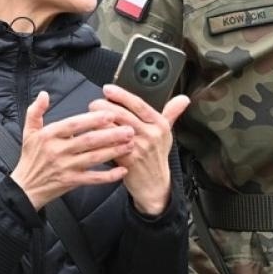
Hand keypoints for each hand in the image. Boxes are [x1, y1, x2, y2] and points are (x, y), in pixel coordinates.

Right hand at [10, 91, 134, 209]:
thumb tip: (44, 94)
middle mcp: (58, 151)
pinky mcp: (71, 182)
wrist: (25, 187)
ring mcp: (66, 167)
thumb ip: (35, 111)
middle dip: (111, 135)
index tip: (109, 114)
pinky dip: (108, 176)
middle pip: (88, 141)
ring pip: (93, 158)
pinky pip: (93, 179)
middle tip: (129, 129)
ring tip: (130, 144)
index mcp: (49, 136)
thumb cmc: (30, 158)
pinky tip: (122, 171)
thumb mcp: (29, 132)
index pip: (73, 125)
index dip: (92, 120)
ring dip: (114, 151)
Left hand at [91, 84, 190, 215]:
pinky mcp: (128, 159)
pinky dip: (99, 137)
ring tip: (90, 116)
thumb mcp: (166, 134)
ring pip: (114, 128)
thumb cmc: (157, 157)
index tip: (108, 89)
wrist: (154, 185)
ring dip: (99, 120)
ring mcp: (139, 147)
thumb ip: (171, 114)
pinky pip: (110, 144)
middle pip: (123, 114)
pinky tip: (91, 133)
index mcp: (159, 124)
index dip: (121, 95)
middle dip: (104, 106)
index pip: (139, 104)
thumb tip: (183, 99)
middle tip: (94, 104)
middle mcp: (151, 134)